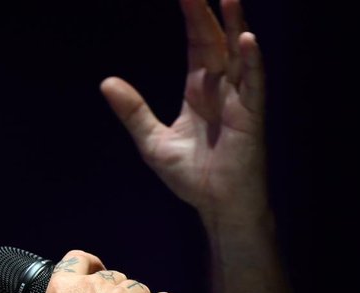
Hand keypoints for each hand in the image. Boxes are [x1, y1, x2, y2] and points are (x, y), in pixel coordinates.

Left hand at [101, 0, 267, 225]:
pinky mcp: (251, 116)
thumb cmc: (191, 176)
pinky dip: (251, 62)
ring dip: (235, 25)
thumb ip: (132, 111)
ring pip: (237, 55)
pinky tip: (246, 39)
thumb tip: (106, 82)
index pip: (196, 45)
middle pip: (215, 42)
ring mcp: (239, 100)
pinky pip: (253, 84)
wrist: (216, 205)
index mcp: (198, 90)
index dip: (192, 18)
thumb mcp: (151, 141)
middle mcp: (221, 89)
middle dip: (207, 14)